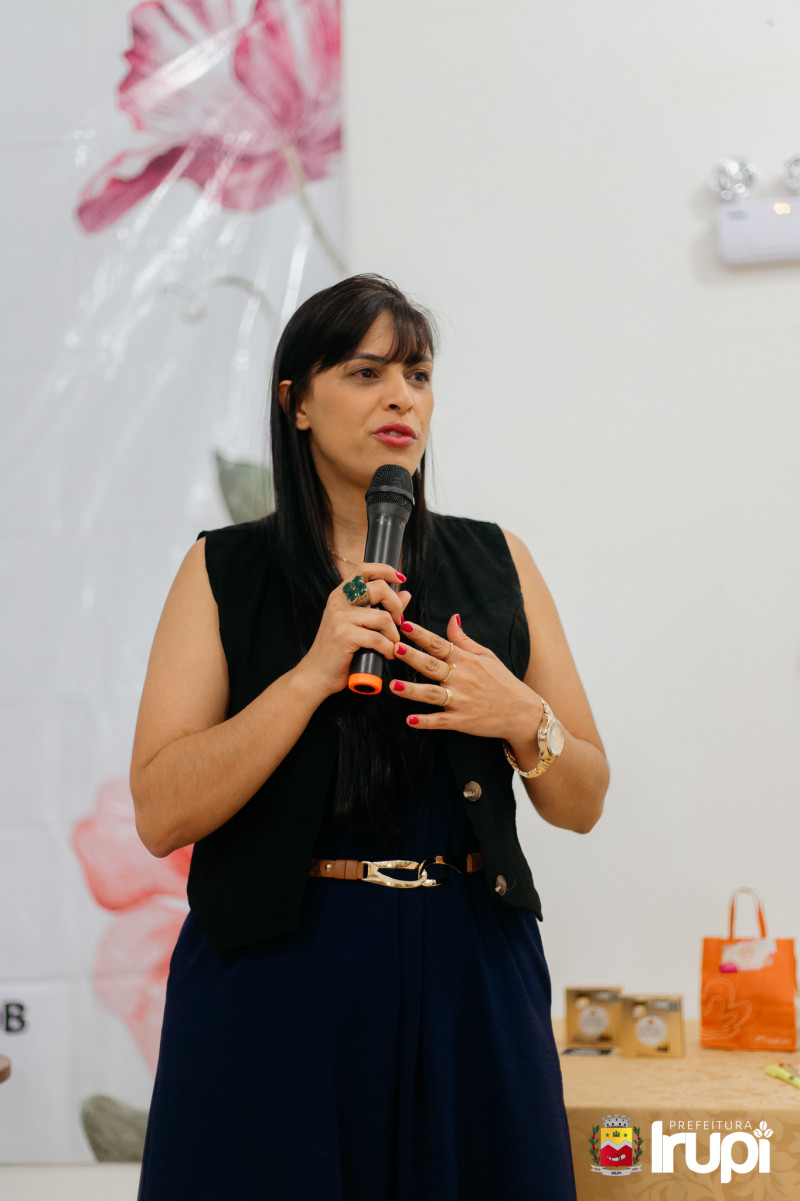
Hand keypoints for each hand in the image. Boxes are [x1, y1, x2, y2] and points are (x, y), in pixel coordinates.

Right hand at [297, 564, 411, 699]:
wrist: (316, 675)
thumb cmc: (339, 652)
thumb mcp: (359, 626)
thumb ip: (381, 608)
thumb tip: (406, 594)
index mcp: (340, 595)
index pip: (364, 569)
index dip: (386, 570)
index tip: (400, 579)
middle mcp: (338, 602)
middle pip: (379, 589)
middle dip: (396, 607)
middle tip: (398, 622)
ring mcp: (340, 618)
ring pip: (382, 617)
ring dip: (394, 634)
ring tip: (392, 644)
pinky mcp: (344, 636)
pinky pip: (378, 638)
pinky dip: (388, 648)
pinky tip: (387, 654)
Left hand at [388, 614, 543, 744]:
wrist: (522, 713)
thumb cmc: (502, 682)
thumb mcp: (487, 656)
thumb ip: (464, 640)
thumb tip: (452, 618)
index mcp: (467, 661)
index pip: (440, 645)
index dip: (422, 635)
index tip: (405, 626)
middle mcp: (462, 679)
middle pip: (433, 666)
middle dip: (413, 657)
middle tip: (395, 649)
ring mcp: (461, 701)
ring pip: (432, 694)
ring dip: (412, 691)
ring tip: (394, 686)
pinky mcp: (462, 721)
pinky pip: (440, 721)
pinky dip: (425, 721)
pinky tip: (410, 720)